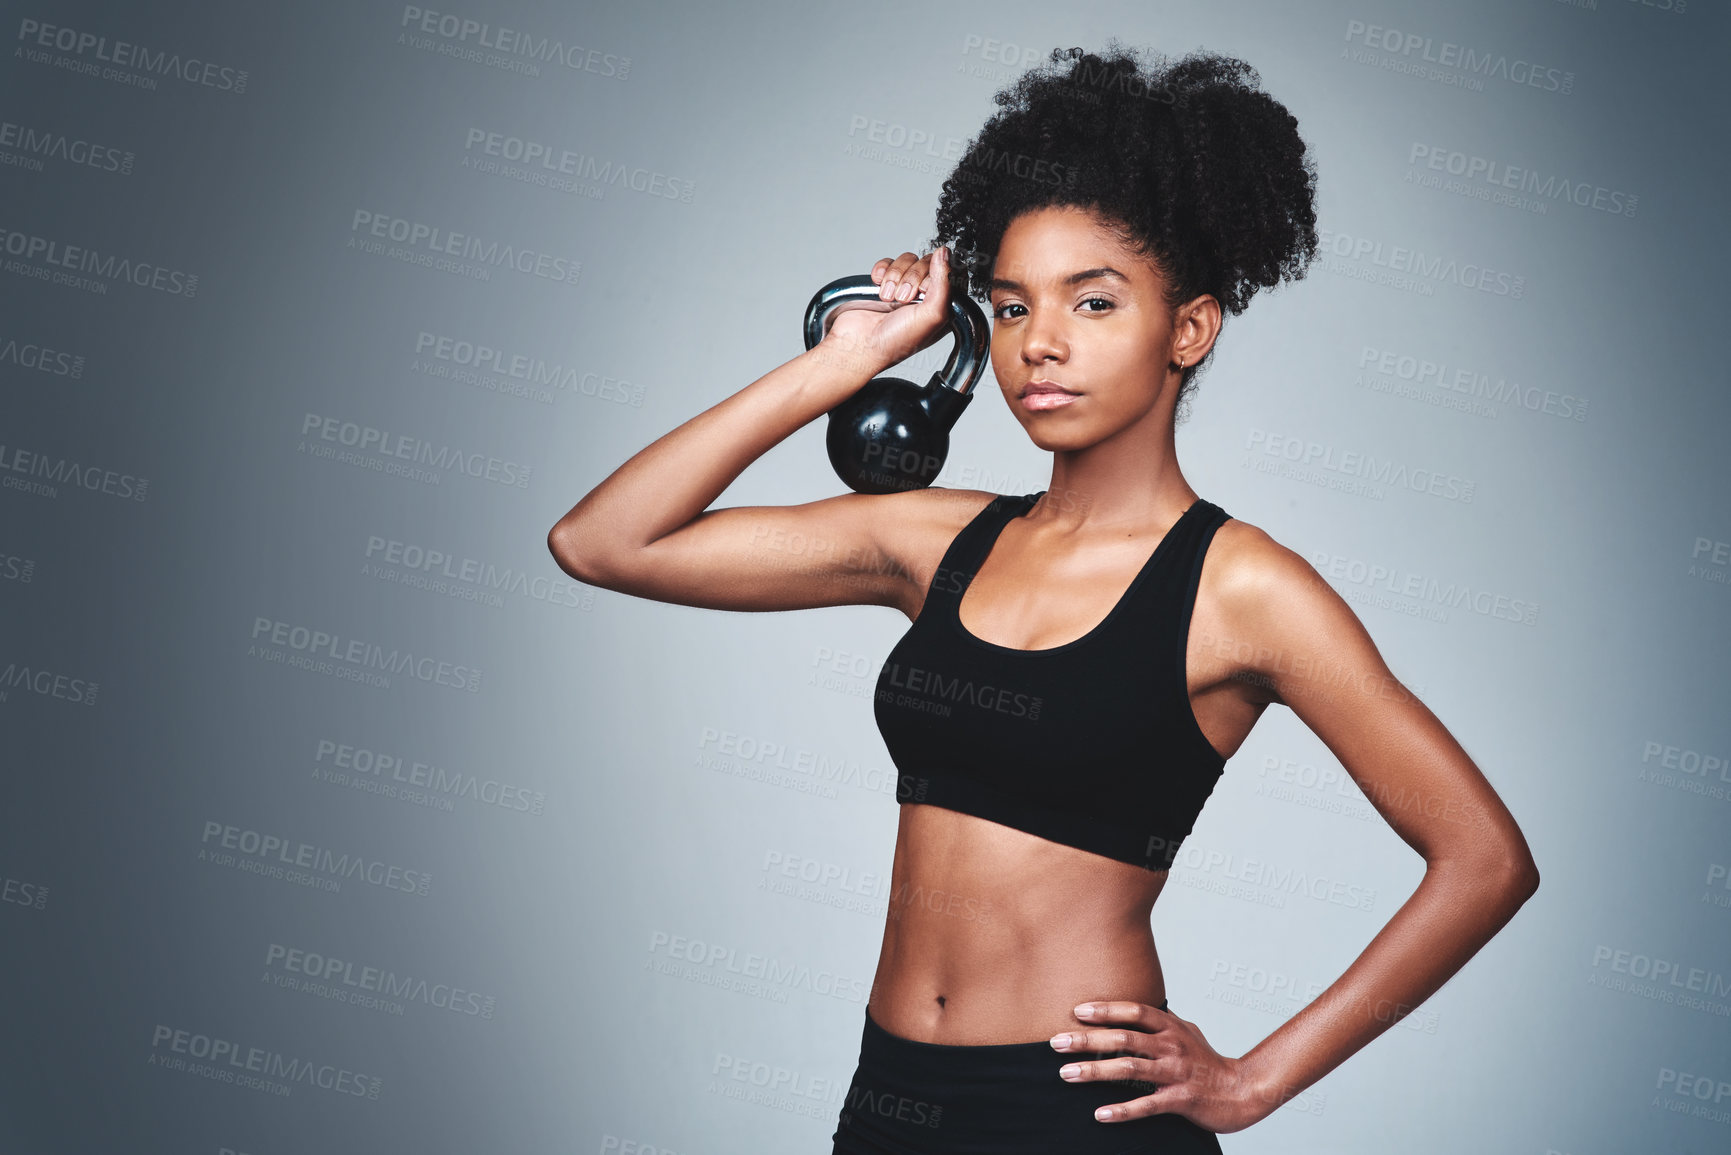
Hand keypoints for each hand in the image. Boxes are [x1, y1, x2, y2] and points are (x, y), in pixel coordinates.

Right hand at [819, 247, 956, 376]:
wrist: (859, 344)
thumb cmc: (896, 341)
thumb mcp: (932, 315)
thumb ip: (944, 283)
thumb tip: (945, 253)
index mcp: (943, 306)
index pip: (951, 272)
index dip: (938, 275)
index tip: (926, 289)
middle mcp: (925, 296)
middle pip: (928, 262)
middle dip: (912, 278)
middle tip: (904, 299)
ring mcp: (904, 288)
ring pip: (908, 260)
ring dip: (895, 277)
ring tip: (888, 298)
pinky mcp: (885, 282)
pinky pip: (888, 262)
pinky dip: (882, 271)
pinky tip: (879, 285)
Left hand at [1049, 1000, 1277, 1133]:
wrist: (1242, 1091)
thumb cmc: (1209, 1061)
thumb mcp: (1187, 1032)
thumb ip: (1161, 1021)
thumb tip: (1135, 1007)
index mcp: (1171, 1028)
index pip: (1134, 1011)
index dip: (1105, 1009)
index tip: (1077, 1011)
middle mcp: (1172, 1046)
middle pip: (1124, 1038)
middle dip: (1087, 1040)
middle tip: (1056, 1042)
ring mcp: (1177, 1072)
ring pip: (1129, 1068)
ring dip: (1095, 1071)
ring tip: (1067, 1074)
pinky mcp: (1181, 1099)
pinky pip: (1147, 1104)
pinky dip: (1122, 1110)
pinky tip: (1100, 1114)